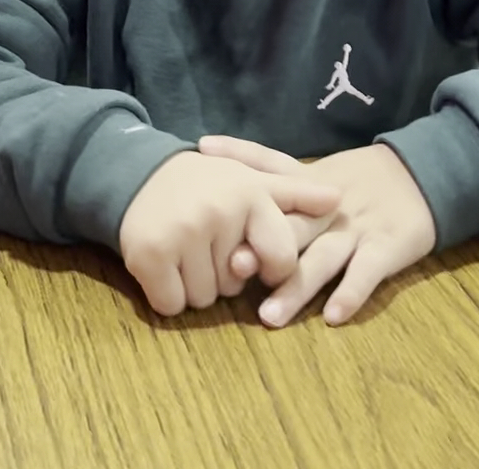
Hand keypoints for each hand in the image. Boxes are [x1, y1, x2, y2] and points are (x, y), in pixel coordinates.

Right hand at [118, 151, 339, 317]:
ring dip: (195, 286)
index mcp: (250, 195)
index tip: (253, 256)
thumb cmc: (207, 182)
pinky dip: (168, 295)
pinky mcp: (150, 255)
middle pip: (236, 285)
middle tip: (208, 241)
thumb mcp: (253, 181)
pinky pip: (171, 305)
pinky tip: (165, 265)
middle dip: (224, 273)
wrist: (140, 173)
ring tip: (186, 250)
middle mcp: (219, 212)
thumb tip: (338, 200)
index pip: (281, 259)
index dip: (271, 268)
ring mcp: (183, 234)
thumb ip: (296, 194)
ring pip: (204, 299)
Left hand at [198, 137, 435, 326]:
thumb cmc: (358, 183)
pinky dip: (351, 293)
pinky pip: (367, 272)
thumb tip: (223, 189)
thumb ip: (278, 185)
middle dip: (261, 246)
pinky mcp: (387, 246)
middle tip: (229, 267)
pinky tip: (333, 316)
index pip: (270, 162)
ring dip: (296, 288)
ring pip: (323, 258)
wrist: (420, 176)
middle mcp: (327, 204)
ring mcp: (357, 226)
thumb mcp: (318, 176)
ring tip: (270, 316)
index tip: (202, 151)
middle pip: (291, 225)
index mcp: (310, 182)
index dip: (238, 155)